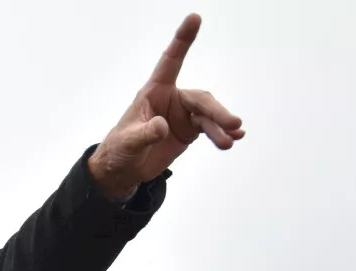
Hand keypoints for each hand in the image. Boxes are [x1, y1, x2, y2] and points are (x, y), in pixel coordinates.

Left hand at [87, 14, 243, 198]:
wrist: (124, 169)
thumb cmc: (120, 148)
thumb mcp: (128, 141)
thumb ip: (145, 134)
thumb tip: (163, 126)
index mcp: (154, 91)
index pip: (170, 61)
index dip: (182, 40)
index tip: (194, 18)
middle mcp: (172, 99)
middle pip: (200, 99)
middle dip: (216, 111)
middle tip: (232, 123)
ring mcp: (183, 114)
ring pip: (208, 115)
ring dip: (220, 126)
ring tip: (231, 140)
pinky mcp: (189, 130)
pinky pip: (210, 128)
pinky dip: (222, 132)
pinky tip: (235, 137)